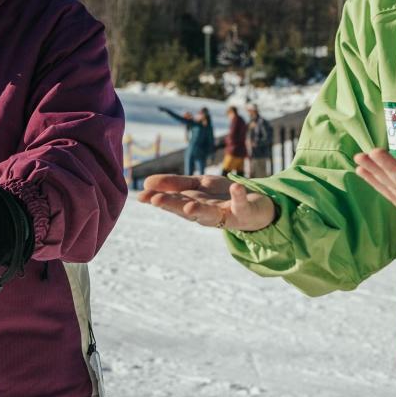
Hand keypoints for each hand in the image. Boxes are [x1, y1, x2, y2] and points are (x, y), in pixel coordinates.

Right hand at [138, 174, 275, 231]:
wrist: (254, 207)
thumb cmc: (221, 197)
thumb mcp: (197, 186)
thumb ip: (175, 184)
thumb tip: (147, 182)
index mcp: (191, 205)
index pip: (172, 201)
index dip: (157, 199)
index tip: (141, 196)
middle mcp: (204, 213)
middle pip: (186, 209)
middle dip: (172, 205)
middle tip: (155, 200)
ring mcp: (223, 214)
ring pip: (208, 214)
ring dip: (198, 210)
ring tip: (189, 206)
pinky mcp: (242, 210)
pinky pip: (241, 203)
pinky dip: (239, 195)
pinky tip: (236, 186)